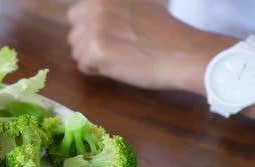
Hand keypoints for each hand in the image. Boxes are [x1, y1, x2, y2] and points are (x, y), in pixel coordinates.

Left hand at [66, 0, 236, 94]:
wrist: (182, 53)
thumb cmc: (166, 34)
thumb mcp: (140, 6)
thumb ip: (115, 9)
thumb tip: (97, 19)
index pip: (76, 14)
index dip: (89, 30)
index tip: (108, 38)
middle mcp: (97, 6)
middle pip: (73, 34)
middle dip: (87, 45)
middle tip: (113, 51)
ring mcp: (95, 27)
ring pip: (77, 51)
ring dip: (93, 59)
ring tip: (119, 58)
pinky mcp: (95, 49)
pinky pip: (83, 65)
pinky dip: (97, 70)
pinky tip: (118, 66)